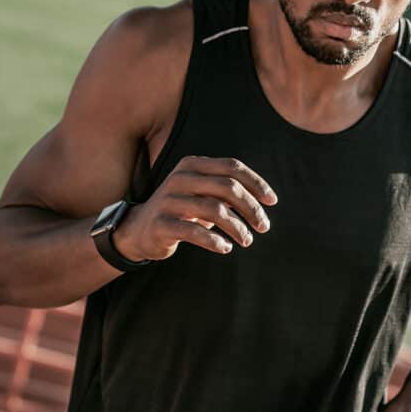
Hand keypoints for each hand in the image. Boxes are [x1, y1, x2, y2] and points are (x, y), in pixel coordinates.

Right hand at [113, 156, 276, 261]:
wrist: (139, 230)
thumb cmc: (181, 210)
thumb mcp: (202, 193)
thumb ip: (227, 190)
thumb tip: (264, 199)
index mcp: (192, 164)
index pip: (232, 166)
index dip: (256, 183)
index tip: (272, 201)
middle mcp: (180, 178)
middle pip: (227, 187)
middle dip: (251, 208)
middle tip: (263, 226)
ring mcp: (168, 200)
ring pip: (215, 210)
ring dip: (237, 228)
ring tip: (247, 240)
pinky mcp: (161, 224)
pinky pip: (195, 232)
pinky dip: (215, 241)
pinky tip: (225, 247)